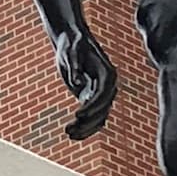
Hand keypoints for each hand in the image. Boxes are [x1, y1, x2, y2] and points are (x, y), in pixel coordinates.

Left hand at [55, 27, 117, 141]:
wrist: (71, 40)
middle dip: (87, 122)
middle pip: (103, 110)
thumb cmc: (72, 43)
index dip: (91, 107)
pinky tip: (71, 135)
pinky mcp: (90, 98)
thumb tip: (77, 83)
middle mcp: (108, 86)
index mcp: (108, 74)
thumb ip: (75, 65)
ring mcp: (100, 94)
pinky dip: (83, 127)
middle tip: (70, 130)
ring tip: (68, 134)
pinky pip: (91, 117)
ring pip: (98, 118)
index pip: (103, 95)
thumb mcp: (72, 51)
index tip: (77, 115)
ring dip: (85, 129)